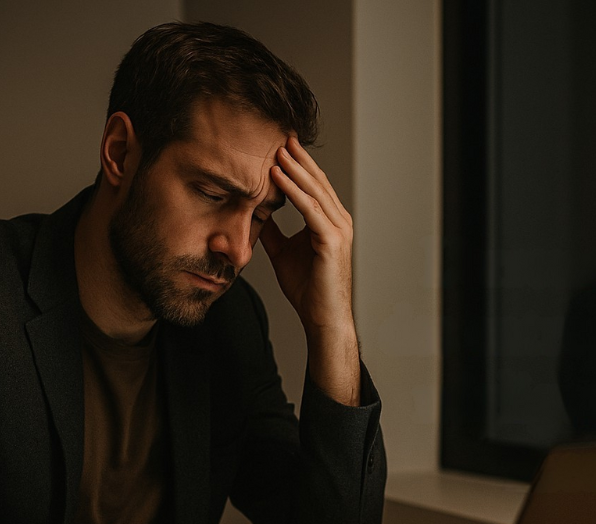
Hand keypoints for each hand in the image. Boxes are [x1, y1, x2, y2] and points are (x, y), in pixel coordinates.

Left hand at [260, 137, 360, 405]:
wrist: (322, 318)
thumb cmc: (308, 289)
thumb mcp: (283, 252)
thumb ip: (274, 231)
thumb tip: (256, 213)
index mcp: (330, 221)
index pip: (313, 185)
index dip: (297, 164)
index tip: (279, 145)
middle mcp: (339, 220)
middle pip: (316, 181)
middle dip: (297, 157)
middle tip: (280, 134)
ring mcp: (338, 229)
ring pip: (314, 190)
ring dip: (294, 168)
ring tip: (277, 148)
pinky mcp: (331, 240)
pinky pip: (309, 208)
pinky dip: (293, 190)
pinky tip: (277, 176)